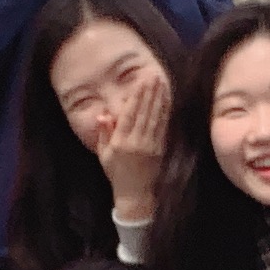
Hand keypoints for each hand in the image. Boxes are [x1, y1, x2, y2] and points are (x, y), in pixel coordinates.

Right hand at [92, 69, 169, 222]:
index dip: (135, 97)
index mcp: (120, 143)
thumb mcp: (104, 154)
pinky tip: (166, 100)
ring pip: (154, 117)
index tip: (139, 82)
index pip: (128, 115)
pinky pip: (162, 127)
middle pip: (143, 113)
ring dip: (158, 99)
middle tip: (152, 75)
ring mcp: (150, 145)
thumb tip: (104, 114)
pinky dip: (164, 112)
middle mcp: (136, 142)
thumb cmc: (116, 173)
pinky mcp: (159, 149)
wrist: (134, 193)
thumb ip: (104, 133)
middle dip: (148, 93)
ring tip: (160, 82)